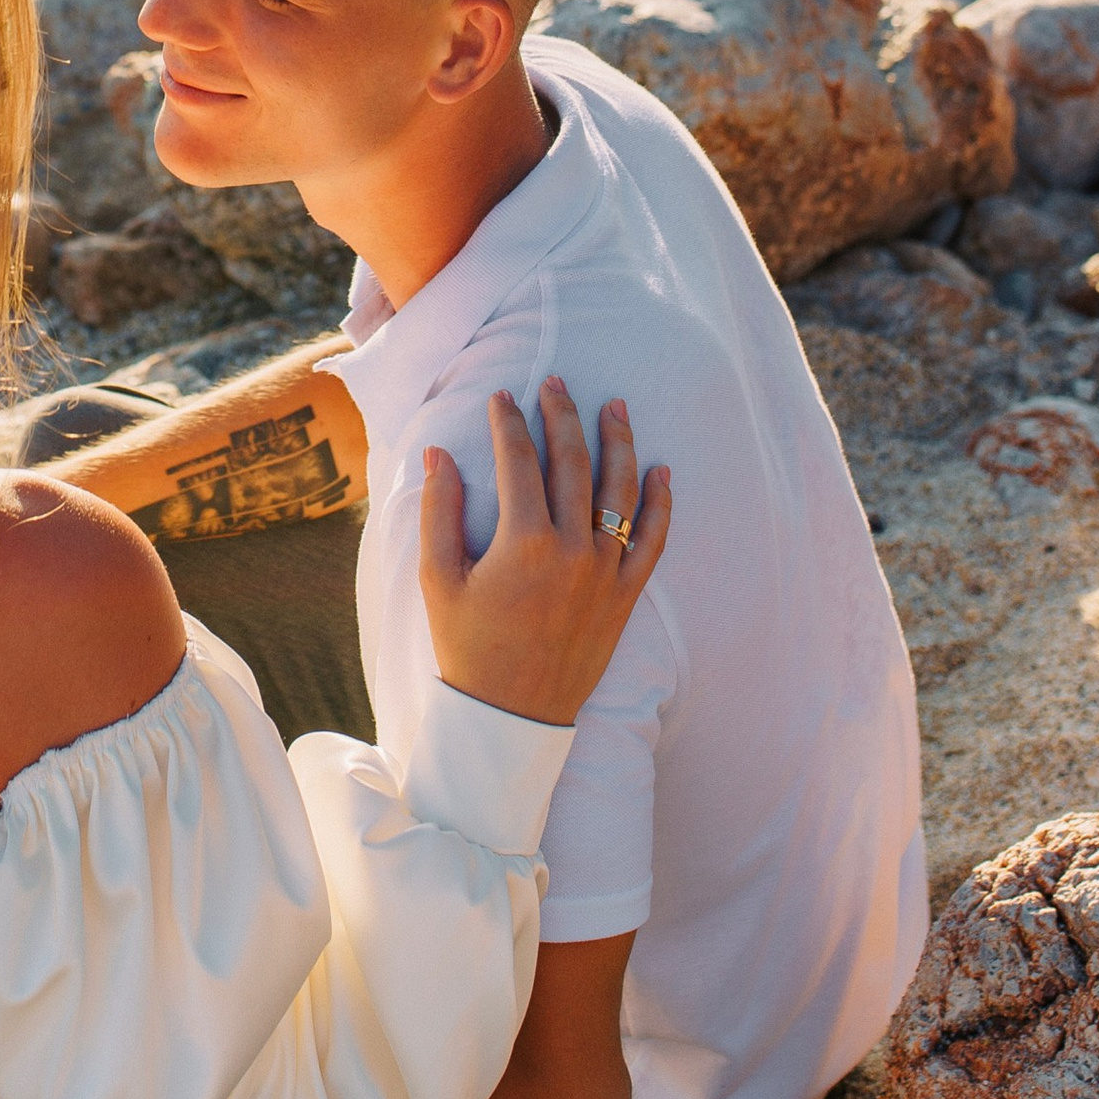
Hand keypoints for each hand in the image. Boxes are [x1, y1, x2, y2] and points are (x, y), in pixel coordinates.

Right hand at [418, 379, 669, 726]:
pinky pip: (652, 541)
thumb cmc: (467, 646)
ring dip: (619, 442)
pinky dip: (660, 504)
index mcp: (523, 542)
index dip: (508, 422)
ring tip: (615, 406)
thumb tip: (437, 453)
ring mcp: (604, 573)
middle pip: (572, 463)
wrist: (510, 716)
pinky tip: (661, 470)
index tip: (501, 395)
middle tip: (556, 382)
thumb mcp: (438, 578)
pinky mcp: (625, 597)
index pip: (518, 460)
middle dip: (562, 415)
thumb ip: (439, 509)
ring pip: (619, 491)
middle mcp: (572, 550)